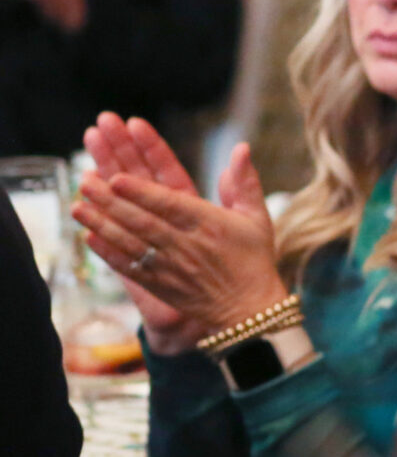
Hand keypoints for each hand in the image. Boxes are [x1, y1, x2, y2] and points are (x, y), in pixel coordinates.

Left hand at [73, 138, 285, 354]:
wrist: (247, 309)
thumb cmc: (254, 258)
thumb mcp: (258, 216)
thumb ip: (245, 182)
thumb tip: (241, 147)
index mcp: (210, 225)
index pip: (170, 205)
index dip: (142, 193)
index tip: (118, 178)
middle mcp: (186, 245)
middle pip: (142, 221)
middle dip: (111, 202)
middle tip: (86, 182)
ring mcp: (169, 267)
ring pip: (129, 242)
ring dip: (101, 224)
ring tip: (78, 206)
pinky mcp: (159, 285)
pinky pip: (128, 268)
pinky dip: (107, 253)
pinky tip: (89, 238)